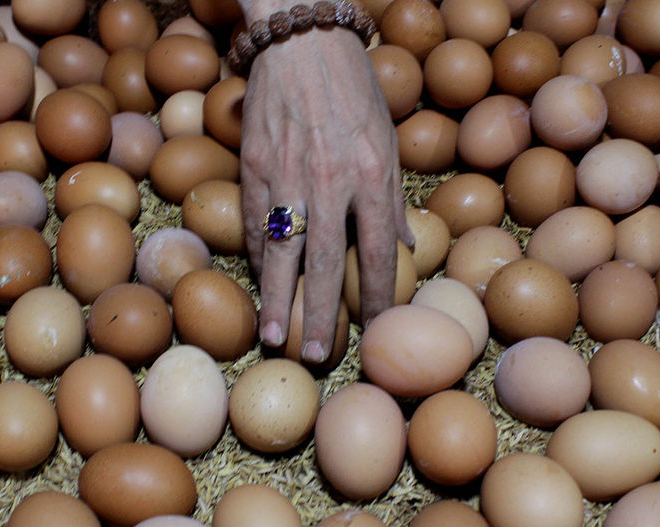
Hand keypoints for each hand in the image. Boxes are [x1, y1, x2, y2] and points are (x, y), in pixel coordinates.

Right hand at [238, 25, 412, 363]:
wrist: (301, 37)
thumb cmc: (353, 87)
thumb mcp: (387, 136)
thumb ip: (392, 198)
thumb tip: (406, 248)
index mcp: (372, 174)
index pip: (376, 253)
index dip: (377, 299)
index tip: (376, 333)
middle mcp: (329, 180)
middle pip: (323, 263)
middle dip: (320, 315)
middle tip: (316, 357)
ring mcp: (286, 174)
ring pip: (281, 251)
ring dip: (277, 300)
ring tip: (274, 339)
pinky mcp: (253, 165)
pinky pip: (255, 223)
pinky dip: (258, 258)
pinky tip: (260, 285)